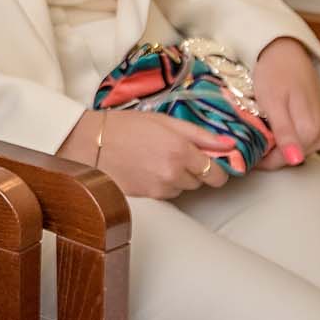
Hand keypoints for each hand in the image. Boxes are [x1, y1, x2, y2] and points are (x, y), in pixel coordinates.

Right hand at [59, 109, 234, 198]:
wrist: (91, 143)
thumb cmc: (126, 127)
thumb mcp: (164, 121)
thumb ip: (199, 134)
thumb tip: (228, 144)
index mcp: (181, 150)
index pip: (216, 173)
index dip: (216, 168)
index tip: (210, 162)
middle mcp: (174, 172)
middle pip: (200, 182)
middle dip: (194, 170)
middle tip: (176, 155)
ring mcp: (160, 188)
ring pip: (183, 189)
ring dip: (178, 179)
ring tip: (157, 160)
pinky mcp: (148, 198)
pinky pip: (167, 195)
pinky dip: (162, 186)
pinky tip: (148, 170)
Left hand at [253, 37, 319, 168]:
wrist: (286, 50)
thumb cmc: (276, 72)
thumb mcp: (273, 103)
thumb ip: (285, 133)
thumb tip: (296, 160)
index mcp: (312, 130)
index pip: (284, 160)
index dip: (262, 158)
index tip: (244, 151)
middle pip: (291, 157)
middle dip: (269, 150)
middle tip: (249, 135)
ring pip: (296, 150)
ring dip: (276, 144)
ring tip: (260, 126)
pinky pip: (302, 140)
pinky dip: (286, 136)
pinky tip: (273, 124)